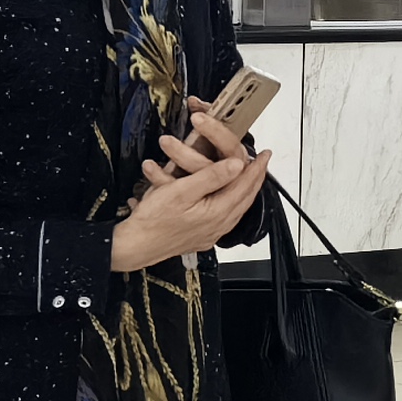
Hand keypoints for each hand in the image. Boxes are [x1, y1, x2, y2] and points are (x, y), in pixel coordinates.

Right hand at [108, 114, 262, 272]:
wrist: (136, 246)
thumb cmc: (154, 220)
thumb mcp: (181, 191)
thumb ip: (211, 177)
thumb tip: (237, 165)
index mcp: (218, 212)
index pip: (245, 185)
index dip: (256, 168)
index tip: (265, 154)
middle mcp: (220, 225)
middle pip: (246, 198)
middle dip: (256, 178)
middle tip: (262, 163)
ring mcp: (212, 233)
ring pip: (238, 208)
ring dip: (245, 190)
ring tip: (248, 176)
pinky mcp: (203, 237)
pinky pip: (227, 217)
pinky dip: (233, 201)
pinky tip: (227, 197)